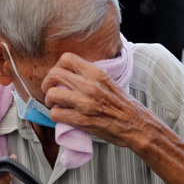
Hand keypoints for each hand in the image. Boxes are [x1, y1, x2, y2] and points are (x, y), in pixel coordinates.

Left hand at [42, 52, 160, 148]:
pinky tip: (62, 117)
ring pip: (51, 94)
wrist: (135, 125)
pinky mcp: (81, 120)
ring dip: (50, 101)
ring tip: (56, 105)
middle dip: (47, 84)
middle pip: (54, 74)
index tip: (58, 77)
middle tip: (51, 91)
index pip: (66, 58)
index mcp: (96, 73)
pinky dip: (55, 116)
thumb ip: (89, 75)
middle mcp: (89, 85)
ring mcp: (85, 103)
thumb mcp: (107, 81)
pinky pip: (55, 114)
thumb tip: (67, 73)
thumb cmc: (121, 104)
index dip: (57, 67)